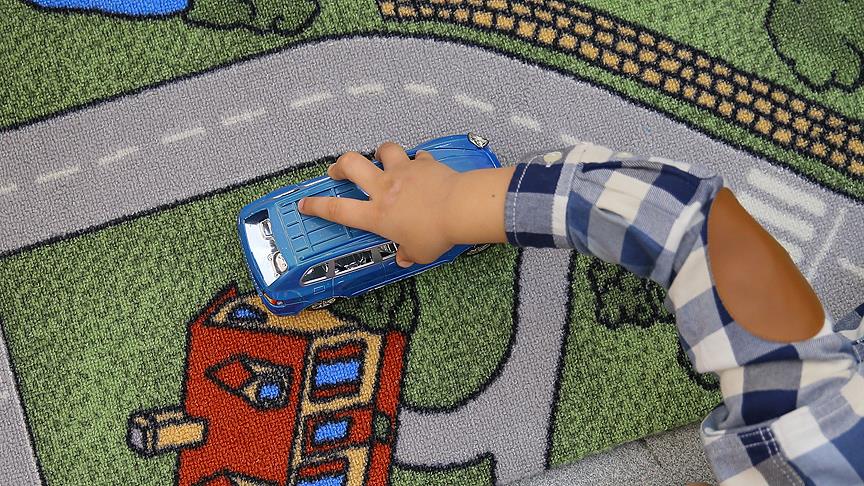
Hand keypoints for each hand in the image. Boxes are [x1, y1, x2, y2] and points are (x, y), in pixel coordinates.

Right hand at [298, 142, 511, 266]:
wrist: (460, 208)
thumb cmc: (437, 234)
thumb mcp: (419, 253)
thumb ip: (409, 253)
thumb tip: (405, 257)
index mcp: (377, 215)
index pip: (337, 210)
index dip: (317, 206)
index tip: (305, 203)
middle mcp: (384, 189)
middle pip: (351, 165)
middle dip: (339, 165)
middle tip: (337, 171)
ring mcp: (403, 172)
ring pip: (382, 151)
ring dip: (379, 153)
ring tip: (380, 158)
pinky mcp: (423, 163)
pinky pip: (416, 157)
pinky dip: (416, 161)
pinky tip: (421, 166)